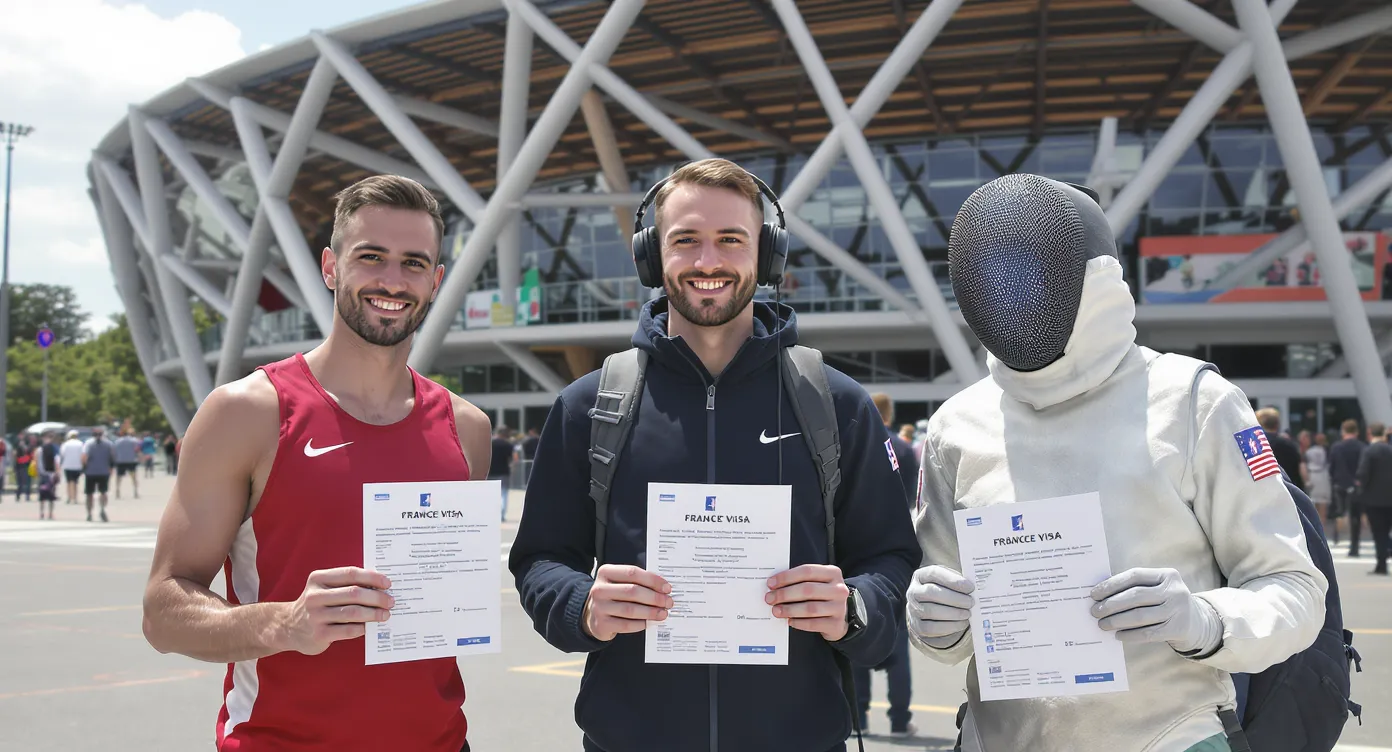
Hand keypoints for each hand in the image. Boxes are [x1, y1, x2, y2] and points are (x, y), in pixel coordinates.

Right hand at [279, 567, 393, 655]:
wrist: (288, 627)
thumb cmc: (317, 604)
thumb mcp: (324, 588)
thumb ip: (346, 584)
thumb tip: (380, 586)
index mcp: (318, 579)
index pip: (350, 574)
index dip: (372, 578)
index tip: (387, 583)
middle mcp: (315, 596)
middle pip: (354, 593)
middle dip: (377, 597)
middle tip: (390, 601)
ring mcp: (316, 616)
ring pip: (353, 613)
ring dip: (374, 614)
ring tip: (385, 615)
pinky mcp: (319, 634)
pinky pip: (348, 630)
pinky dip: (362, 628)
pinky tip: (370, 626)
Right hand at [583, 565, 671, 641]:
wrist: (592, 614)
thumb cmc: (612, 595)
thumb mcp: (619, 582)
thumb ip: (637, 581)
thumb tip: (663, 588)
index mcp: (606, 572)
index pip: (632, 573)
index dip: (652, 580)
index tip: (667, 587)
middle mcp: (600, 589)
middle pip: (633, 591)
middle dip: (654, 597)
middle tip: (668, 602)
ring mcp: (599, 607)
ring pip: (630, 609)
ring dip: (650, 612)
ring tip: (662, 613)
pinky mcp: (601, 624)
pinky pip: (626, 625)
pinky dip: (640, 624)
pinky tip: (649, 622)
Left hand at [765, 564, 848, 640]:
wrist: (840, 616)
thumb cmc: (822, 596)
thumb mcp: (817, 583)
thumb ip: (800, 580)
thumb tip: (773, 585)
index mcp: (832, 573)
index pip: (807, 571)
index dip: (786, 577)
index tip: (771, 583)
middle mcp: (838, 589)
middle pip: (807, 589)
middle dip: (785, 594)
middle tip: (770, 599)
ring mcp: (839, 607)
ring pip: (810, 608)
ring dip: (789, 609)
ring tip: (776, 611)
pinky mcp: (836, 624)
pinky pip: (813, 624)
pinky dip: (799, 623)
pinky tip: (789, 621)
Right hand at [907, 565, 974, 647]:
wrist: (928, 611)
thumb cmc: (943, 592)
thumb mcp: (947, 582)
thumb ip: (958, 581)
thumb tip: (976, 585)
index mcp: (921, 576)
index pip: (934, 573)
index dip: (952, 580)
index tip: (970, 587)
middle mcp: (913, 591)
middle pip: (931, 592)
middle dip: (954, 598)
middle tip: (971, 602)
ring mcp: (912, 609)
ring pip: (931, 611)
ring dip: (953, 613)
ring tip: (968, 613)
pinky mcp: (917, 626)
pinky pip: (931, 628)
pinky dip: (950, 626)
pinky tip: (962, 623)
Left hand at [1091, 567, 1219, 653]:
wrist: (1197, 622)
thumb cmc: (1165, 602)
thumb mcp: (1157, 588)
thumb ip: (1135, 588)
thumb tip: (1100, 595)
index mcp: (1167, 575)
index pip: (1134, 576)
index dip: (1111, 584)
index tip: (1093, 594)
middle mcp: (1175, 591)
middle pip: (1135, 596)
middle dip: (1111, 604)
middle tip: (1095, 611)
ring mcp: (1179, 610)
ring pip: (1140, 616)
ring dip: (1117, 621)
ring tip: (1102, 624)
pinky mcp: (1178, 629)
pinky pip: (1148, 633)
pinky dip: (1130, 635)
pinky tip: (1118, 635)